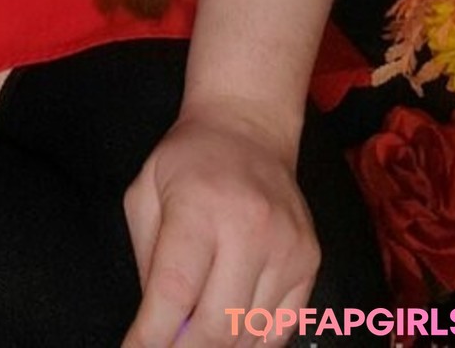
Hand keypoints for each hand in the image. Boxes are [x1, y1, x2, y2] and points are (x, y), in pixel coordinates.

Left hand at [121, 108, 319, 347]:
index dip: (151, 336)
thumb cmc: (188, 161)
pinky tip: (229, 333)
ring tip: (194, 337)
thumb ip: (147, 261)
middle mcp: (249, 229)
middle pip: (216, 325)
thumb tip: (158, 326)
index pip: (174, 292)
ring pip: (249, 335)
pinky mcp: (308, 260)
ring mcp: (286, 247)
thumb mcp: (145, 192)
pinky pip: (281, 328)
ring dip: (217, 347)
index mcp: (200, 207)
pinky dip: (251, 343)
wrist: (248, 128)